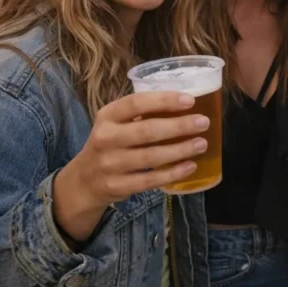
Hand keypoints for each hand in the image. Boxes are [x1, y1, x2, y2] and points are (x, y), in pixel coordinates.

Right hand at [54, 91, 209, 241]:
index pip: (135, 103)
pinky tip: (190, 166)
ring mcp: (109, 164)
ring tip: (201, 144)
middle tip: (203, 122)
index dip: (164, 100)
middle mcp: (105, 138)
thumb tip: (186, 103)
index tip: (190, 100)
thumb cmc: (111, 143)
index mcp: (107, 116)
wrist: (84, 180)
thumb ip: (142, 114)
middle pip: (146, 131)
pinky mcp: (117, 186)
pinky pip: (150, 180)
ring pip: (150, 157)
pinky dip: (173, 173)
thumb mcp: (117, 123)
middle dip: (179, 126)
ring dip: (180, 150)